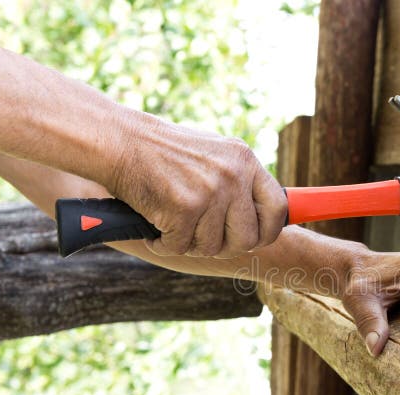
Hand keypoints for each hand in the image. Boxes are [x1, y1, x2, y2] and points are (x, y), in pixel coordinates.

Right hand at [107, 117, 287, 257]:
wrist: (121, 141)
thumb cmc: (165, 153)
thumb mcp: (215, 156)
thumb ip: (240, 184)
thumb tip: (267, 222)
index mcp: (245, 160)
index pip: (278, 208)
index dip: (268, 231)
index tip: (255, 239)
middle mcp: (233, 175)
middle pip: (248, 238)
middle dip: (225, 246)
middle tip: (204, 238)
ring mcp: (210, 192)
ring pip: (211, 247)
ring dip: (189, 243)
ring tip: (173, 222)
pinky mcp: (184, 208)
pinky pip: (180, 247)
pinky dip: (164, 243)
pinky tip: (156, 226)